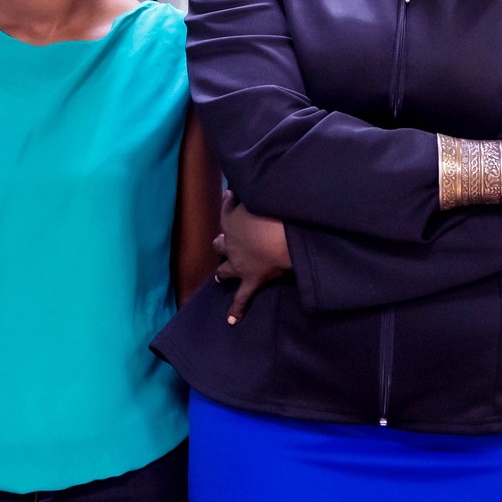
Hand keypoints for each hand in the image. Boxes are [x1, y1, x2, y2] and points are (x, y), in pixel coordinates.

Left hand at [214, 190, 290, 322]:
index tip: (232, 196)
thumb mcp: (263, 192)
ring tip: (219, 277)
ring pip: (224, 271)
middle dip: (221, 243)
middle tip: (222, 242)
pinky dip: (236, 309)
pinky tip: (231, 321)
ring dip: (222, 273)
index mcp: (232, 217)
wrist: (282, 235)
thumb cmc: (274, 210)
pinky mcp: (251, 280)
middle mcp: (231, 242)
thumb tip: (252, 181)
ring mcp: (239, 264)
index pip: (227, 207)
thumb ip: (257, 187)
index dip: (230, 202)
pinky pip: (242, 298)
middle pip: (220, 243)